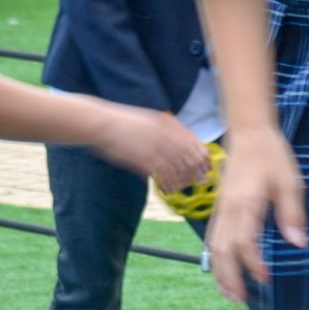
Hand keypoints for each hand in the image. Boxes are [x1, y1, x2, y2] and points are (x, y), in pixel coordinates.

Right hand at [94, 106, 209, 191]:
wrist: (102, 123)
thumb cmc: (123, 122)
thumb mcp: (147, 119)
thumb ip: (163, 126)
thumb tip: (174, 138)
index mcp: (166, 124)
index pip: (192, 141)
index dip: (201, 154)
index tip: (206, 164)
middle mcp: (164, 135)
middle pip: (189, 155)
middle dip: (198, 170)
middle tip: (203, 181)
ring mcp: (155, 147)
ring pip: (178, 167)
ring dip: (184, 179)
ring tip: (185, 188)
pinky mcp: (145, 159)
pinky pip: (163, 175)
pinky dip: (169, 184)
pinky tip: (170, 190)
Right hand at [206, 129, 306, 303]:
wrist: (249, 132)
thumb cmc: (272, 155)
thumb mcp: (291, 181)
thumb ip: (293, 214)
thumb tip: (298, 244)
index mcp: (246, 203)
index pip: (245, 242)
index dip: (253, 264)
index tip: (266, 279)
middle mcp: (229, 208)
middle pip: (223, 250)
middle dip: (229, 276)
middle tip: (239, 299)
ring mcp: (221, 207)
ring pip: (214, 245)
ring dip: (220, 270)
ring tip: (229, 292)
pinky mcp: (220, 205)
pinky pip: (212, 235)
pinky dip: (214, 256)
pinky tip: (221, 267)